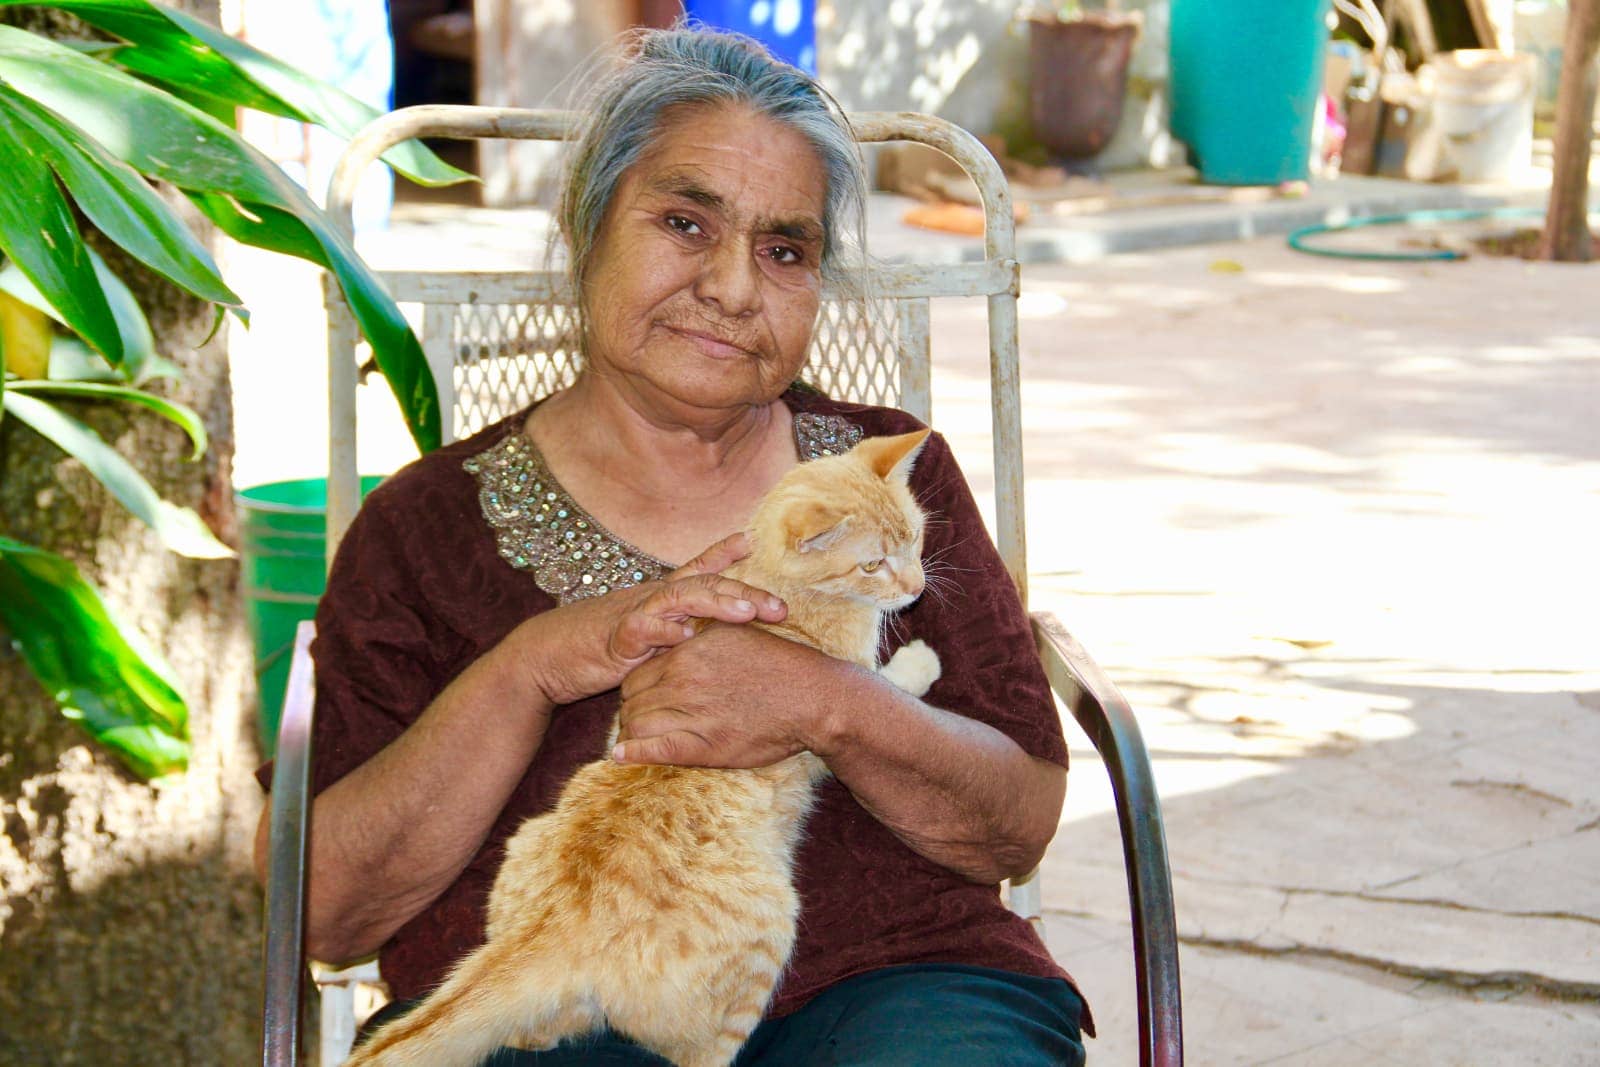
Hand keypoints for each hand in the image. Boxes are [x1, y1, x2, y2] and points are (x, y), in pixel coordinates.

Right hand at [527, 533, 786, 704]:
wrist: (542, 658)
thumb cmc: (592, 645)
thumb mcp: (640, 633)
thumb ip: (670, 628)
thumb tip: (701, 629)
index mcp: (657, 597)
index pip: (695, 569)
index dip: (723, 553)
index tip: (752, 539)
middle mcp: (649, 598)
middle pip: (702, 585)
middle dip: (744, 591)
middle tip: (780, 606)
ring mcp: (631, 615)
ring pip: (679, 600)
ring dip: (715, 603)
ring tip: (747, 612)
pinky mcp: (613, 641)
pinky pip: (641, 630)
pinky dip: (664, 631)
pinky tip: (687, 635)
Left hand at [613, 623, 852, 767]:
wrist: (813, 698)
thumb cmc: (780, 666)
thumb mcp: (736, 635)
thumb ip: (702, 637)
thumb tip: (679, 634)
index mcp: (689, 651)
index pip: (638, 673)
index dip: (637, 689)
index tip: (647, 699)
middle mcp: (684, 678)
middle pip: (631, 699)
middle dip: (632, 710)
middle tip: (644, 721)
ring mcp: (691, 712)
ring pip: (636, 724)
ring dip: (633, 733)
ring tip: (640, 740)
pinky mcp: (704, 745)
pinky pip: (654, 749)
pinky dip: (633, 753)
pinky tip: (621, 755)